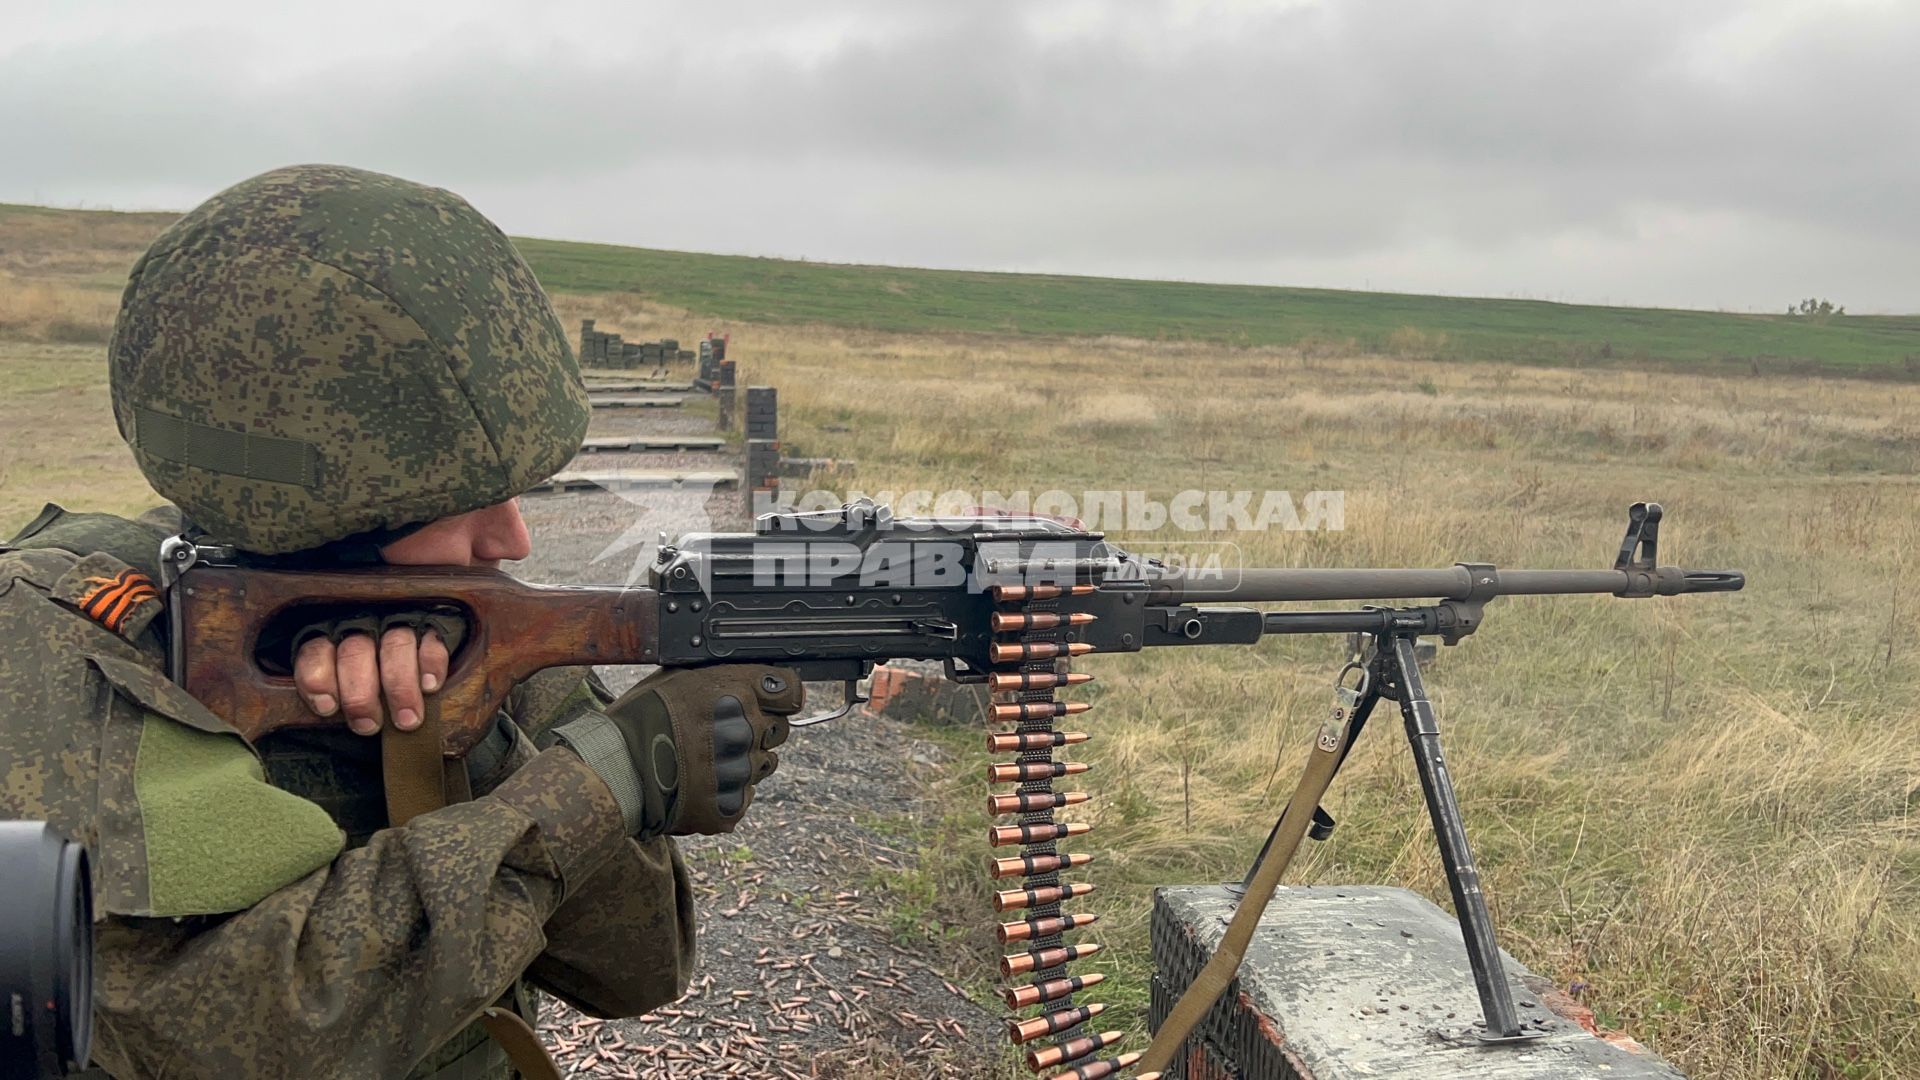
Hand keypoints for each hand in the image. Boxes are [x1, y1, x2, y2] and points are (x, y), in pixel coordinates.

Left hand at [292, 612, 460, 735]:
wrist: (418, 649)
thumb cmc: (366, 681)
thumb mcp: (340, 688)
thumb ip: (332, 699)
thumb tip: (328, 718)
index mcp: (330, 641)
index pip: (316, 653)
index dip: (318, 680)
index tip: (328, 708)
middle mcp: (361, 628)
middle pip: (356, 652)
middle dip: (361, 694)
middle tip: (369, 725)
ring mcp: (398, 624)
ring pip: (395, 645)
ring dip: (401, 686)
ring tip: (407, 720)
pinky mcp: (431, 627)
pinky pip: (432, 641)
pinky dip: (431, 664)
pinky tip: (430, 687)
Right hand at [549, 666, 804, 837]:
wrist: (613, 770)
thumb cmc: (643, 716)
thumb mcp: (682, 676)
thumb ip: (728, 676)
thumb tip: (765, 676)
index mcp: (736, 691)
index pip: (791, 691)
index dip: (781, 696)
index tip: (771, 701)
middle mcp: (745, 730)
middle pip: (780, 729)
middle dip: (758, 729)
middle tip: (719, 733)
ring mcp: (739, 771)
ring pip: (764, 764)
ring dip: (743, 761)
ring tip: (702, 759)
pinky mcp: (730, 806)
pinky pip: (744, 796)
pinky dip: (727, 792)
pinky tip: (698, 783)